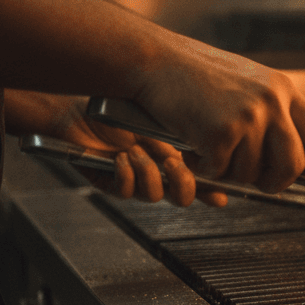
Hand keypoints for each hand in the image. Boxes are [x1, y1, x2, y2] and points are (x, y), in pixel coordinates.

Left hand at [7, 91, 224, 206]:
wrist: (81, 107)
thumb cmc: (120, 108)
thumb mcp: (162, 121)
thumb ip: (187, 137)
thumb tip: (222, 142)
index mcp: (173, 159)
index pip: (200, 183)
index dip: (210, 192)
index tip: (219, 194)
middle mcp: (156, 174)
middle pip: (182, 198)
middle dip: (182, 183)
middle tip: (172, 163)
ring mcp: (134, 181)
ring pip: (153, 196)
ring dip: (147, 172)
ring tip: (134, 150)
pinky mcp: (109, 184)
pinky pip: (125, 192)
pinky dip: (125, 174)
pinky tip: (120, 157)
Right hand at [131, 39, 304, 195]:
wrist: (156, 59)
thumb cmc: (195, 76)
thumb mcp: (247, 85)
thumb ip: (271, 115)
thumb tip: (287, 161)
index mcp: (284, 90)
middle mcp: (273, 101)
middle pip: (292, 165)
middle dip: (273, 182)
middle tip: (253, 181)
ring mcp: (249, 115)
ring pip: (252, 174)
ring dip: (228, 171)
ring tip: (209, 146)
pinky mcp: (222, 130)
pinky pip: (221, 172)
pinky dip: (204, 167)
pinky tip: (192, 144)